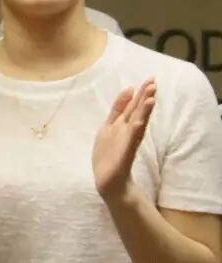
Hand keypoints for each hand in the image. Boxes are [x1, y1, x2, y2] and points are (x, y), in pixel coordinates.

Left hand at [93, 79, 155, 201]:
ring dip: (143, 113)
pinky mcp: (123, 157)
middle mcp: (127, 133)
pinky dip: (133, 134)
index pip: (133, 106)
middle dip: (145, 99)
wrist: (109, 182)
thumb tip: (129, 89)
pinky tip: (137, 124)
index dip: (140, 94)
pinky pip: (129, 144)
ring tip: (150, 100)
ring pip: (136, 126)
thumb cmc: (110, 154)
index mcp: (123, 125)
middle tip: (153, 84)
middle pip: (137, 113)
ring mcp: (126, 145)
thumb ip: (118, 109)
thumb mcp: (110, 126)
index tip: (150, 79)